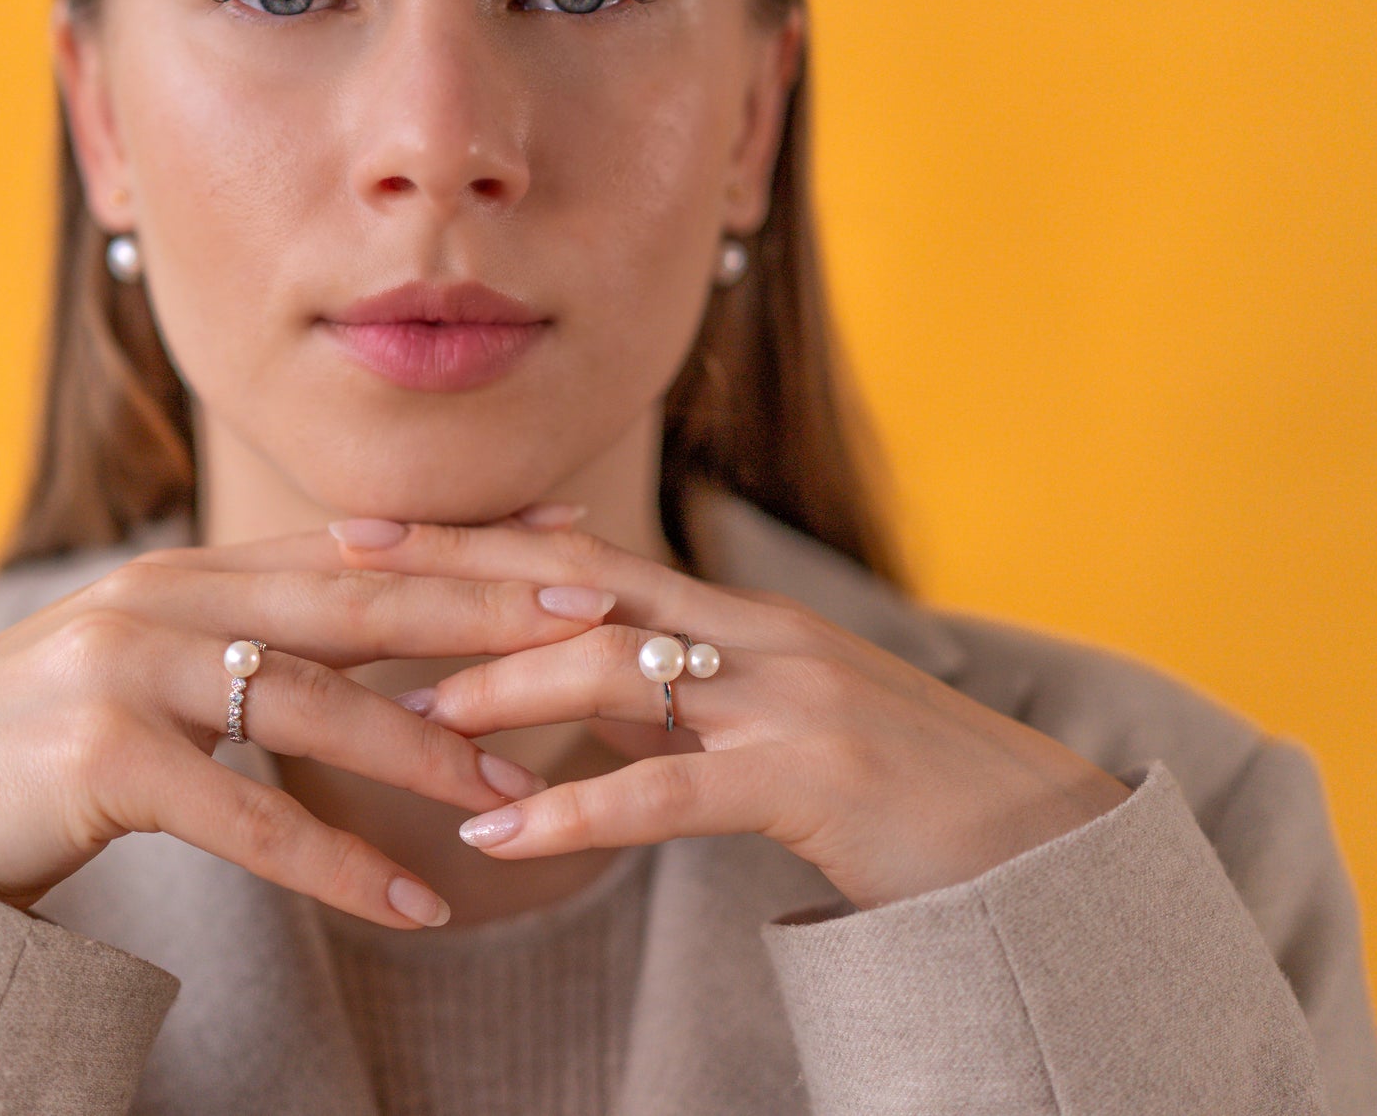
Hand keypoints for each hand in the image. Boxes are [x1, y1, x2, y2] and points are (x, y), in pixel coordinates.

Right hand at [0, 506, 616, 926]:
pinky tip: (416, 907)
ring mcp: (126, 669)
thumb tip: (349, 652)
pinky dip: (339, 864)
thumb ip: (236, 647)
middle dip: (485, 607)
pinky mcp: (98, 756)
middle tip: (599, 617)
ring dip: (427, 748)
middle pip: (357, 599)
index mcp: (188, 574)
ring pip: (314, 702)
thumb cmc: (31, 751)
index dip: (468, 544)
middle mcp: (164, 597)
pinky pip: (249, 816)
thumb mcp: (142, 673)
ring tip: (522, 791)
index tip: (571, 536)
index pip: (356, 550)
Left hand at [329, 518, 1134, 911]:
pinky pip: (672, 790)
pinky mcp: (812, 778)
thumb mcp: (771, 724)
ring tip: (413, 721)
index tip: (370, 531)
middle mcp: (752, 635)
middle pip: (576, 581)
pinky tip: (500, 840)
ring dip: (506, 689)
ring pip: (618, 665)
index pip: (578, 560)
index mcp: (734, 619)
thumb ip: (682, 700)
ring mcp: (787, 697)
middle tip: (341, 566)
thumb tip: (584, 694)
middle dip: (454, 570)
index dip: (473, 541)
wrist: (1035, 844)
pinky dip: (577, 812)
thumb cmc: (891, 787)